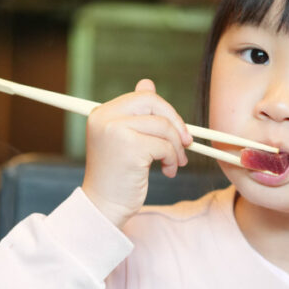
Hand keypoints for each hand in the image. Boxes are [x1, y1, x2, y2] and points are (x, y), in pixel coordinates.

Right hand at [81, 79, 192, 227]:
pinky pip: (165, 146)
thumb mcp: (126, 139)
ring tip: (174, 164)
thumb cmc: (118, 176)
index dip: (166, 111)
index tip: (178, 131)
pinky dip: (172, 159)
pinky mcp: (129, 147)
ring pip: (163, 126)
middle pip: (154, 103)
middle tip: (186, 143)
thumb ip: (136, 113)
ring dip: (175, 147)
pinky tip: (166, 171)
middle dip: (175, 123)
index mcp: (102, 112)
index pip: (143, 96)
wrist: (104, 206)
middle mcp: (105, 117)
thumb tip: (147, 83)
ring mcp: (115, 130)